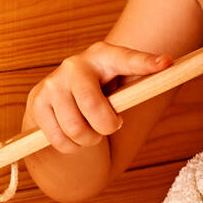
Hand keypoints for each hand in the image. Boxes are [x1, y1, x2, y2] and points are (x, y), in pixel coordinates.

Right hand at [22, 41, 172, 153]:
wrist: (63, 102)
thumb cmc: (102, 94)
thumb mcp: (120, 87)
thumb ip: (138, 84)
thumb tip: (166, 68)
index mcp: (104, 56)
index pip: (126, 59)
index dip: (145, 63)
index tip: (166, 63)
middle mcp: (75, 65)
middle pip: (95, 107)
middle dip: (107, 126)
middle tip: (111, 126)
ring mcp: (52, 82)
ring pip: (76, 129)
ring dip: (89, 139)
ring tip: (90, 130)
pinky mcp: (36, 102)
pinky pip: (59, 139)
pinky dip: (71, 146)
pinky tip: (72, 134)